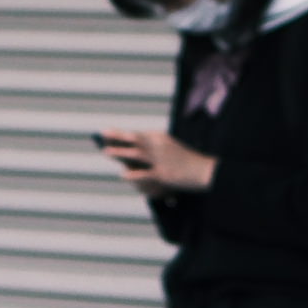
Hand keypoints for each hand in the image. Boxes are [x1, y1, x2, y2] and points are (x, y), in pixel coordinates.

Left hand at [97, 129, 214, 198]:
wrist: (205, 171)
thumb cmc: (187, 162)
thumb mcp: (170, 150)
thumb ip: (153, 150)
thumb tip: (134, 156)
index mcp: (161, 138)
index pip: (137, 135)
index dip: (121, 134)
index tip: (108, 132)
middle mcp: (159, 146)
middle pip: (134, 140)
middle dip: (117, 137)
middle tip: (103, 134)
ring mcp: (161, 160)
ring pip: (136, 154)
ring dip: (120, 152)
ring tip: (106, 151)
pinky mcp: (164, 173)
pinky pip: (145, 173)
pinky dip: (134, 174)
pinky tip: (123, 175)